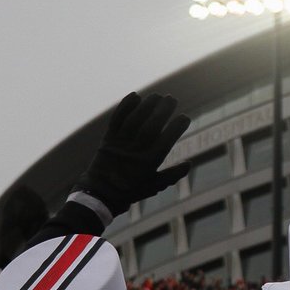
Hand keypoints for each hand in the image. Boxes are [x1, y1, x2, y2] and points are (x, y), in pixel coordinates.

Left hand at [75, 92, 192, 214]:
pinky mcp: (107, 139)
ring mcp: (120, 144)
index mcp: (148, 163)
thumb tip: (189, 164)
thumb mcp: (154, 186)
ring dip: (147, 105)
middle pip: (151, 126)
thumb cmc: (130, 190)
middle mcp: (135, 151)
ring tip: (157, 96)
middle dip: (163, 111)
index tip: (184, 117)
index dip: (176, 127)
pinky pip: (116, 120)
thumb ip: (172, 175)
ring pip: (135, 120)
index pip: (166, 140)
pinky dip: (125, 107)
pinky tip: (135, 96)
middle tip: (172, 99)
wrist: (100, 194)